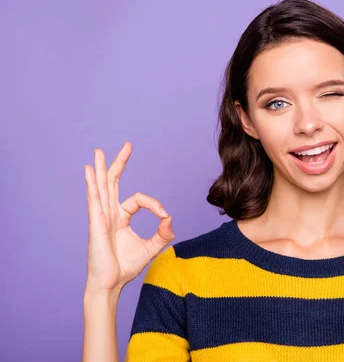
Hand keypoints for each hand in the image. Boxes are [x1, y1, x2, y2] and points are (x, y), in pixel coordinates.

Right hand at [83, 142, 173, 293]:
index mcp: (121, 218)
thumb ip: (163, 233)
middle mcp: (109, 214)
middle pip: (113, 182)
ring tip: (98, 151)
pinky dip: (91, 184)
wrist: (111, 284)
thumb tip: (170, 218)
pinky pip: (94, 199)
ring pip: (101, 186)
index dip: (154, 204)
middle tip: (128, 145)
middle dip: (120, 163)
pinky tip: (88, 170)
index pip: (138, 199)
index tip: (164, 215)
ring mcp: (101, 217)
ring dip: (100, 168)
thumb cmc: (126, 267)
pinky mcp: (96, 223)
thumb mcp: (152, 248)